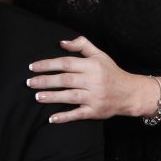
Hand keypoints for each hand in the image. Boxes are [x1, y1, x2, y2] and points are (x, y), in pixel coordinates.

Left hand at [26, 37, 144, 122]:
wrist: (130, 93)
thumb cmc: (111, 72)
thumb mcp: (100, 55)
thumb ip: (82, 45)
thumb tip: (62, 42)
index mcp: (92, 65)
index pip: (66, 63)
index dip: (48, 64)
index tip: (33, 67)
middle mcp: (93, 81)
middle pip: (65, 80)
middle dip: (45, 81)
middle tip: (29, 82)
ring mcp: (94, 97)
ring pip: (70, 96)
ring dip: (52, 97)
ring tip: (37, 96)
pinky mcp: (95, 111)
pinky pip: (78, 114)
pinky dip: (64, 117)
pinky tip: (51, 118)